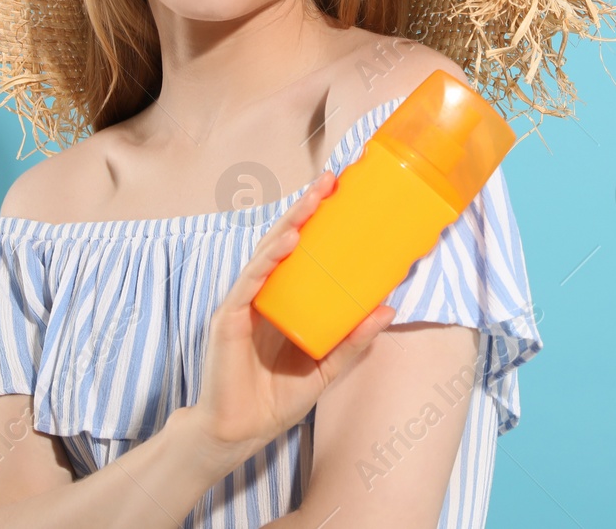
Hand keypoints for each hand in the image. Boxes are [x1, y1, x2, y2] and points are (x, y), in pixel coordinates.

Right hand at [176, 169, 395, 465]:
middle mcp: (261, 295)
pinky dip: (268, 260)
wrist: (238, 434)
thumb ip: (353, 342)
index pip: (300, 252)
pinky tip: (288, 242)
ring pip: (267, 254)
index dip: (317, 222)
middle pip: (284, 242)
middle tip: (330, 180)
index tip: (341, 192)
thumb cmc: (275, 401)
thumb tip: (388, 308)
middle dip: (306, 209)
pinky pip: (249, 283)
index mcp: (282, 301)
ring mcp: (242, 304)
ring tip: (313, 200)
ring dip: (290, 224)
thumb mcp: (326, 370)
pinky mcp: (228, 319)